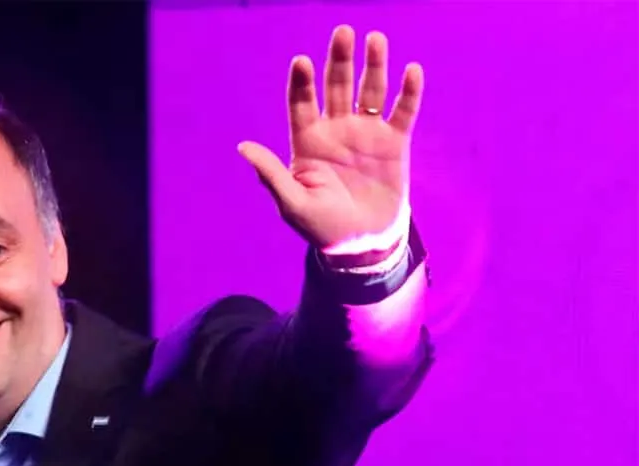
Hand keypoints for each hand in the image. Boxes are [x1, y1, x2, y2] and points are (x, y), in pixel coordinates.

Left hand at [238, 25, 422, 253]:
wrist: (362, 245)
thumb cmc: (322, 226)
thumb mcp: (293, 203)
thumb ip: (271, 173)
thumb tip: (243, 147)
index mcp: (308, 142)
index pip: (302, 104)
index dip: (302, 83)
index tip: (301, 61)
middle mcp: (336, 130)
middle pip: (336, 86)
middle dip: (339, 60)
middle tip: (342, 32)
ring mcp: (366, 133)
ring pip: (370, 90)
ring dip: (373, 65)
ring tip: (374, 38)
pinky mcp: (395, 142)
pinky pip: (403, 111)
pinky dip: (408, 91)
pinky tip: (411, 70)